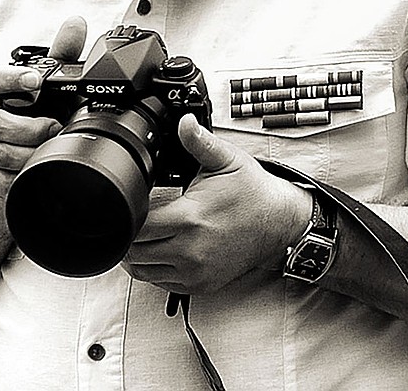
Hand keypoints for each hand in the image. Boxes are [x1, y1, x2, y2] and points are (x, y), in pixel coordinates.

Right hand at [0, 65, 62, 197]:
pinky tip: (37, 167)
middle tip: (55, 125)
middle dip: (30, 128)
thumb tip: (77, 24)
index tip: (36, 80)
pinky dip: (21, 176)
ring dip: (29, 153)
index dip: (13, 78)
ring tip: (50, 146)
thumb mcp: (42, 77)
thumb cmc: (28, 101)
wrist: (11, 136)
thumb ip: (60, 52)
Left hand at [123, 114, 311, 295]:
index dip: (129, 214)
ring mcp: (195, 272)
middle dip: (129, 234)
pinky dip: (154, 269)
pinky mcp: (200, 285)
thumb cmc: (253, 192)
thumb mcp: (226, 159)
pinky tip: (160, 249)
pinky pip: (162, 283)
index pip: (138, 226)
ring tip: (143, 234)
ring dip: (138, 254)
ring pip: (143, 271)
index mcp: (190, 218)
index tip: (134, 203)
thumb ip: (199, 142)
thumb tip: (184, 122)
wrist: (279, 223)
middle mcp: (190, 250)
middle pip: (135, 252)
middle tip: (134, 217)